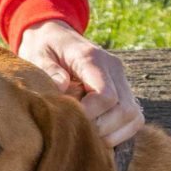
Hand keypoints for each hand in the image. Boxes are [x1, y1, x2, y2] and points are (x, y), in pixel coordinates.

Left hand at [16, 20, 141, 145]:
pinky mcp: (124, 91)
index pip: (106, 96)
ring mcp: (122, 80)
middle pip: (125, 110)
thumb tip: (61, 87)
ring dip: (112, 134)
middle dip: (101, 129)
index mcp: (93, 58)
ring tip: (86, 134)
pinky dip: (118, 132)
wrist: (54, 35)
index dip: (90, 116)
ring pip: (133, 117)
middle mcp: (114, 68)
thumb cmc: (44, 47)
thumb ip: (48, 69)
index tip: (69, 121)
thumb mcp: (37, 53)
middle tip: (76, 132)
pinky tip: (96, 134)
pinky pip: (134, 119)